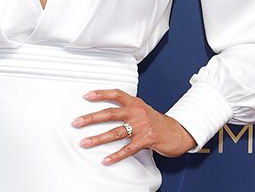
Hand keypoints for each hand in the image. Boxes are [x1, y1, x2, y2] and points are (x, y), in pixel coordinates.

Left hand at [70, 89, 198, 164]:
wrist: (177, 132)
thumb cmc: (157, 122)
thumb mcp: (142, 110)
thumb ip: (127, 109)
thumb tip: (106, 112)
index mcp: (135, 103)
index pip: (116, 94)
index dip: (101, 94)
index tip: (86, 96)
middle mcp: (137, 112)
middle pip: (110, 113)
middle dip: (91, 118)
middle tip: (77, 122)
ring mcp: (142, 126)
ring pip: (116, 132)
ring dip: (98, 138)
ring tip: (85, 142)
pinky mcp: (146, 140)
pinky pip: (128, 149)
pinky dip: (116, 155)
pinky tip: (106, 160)